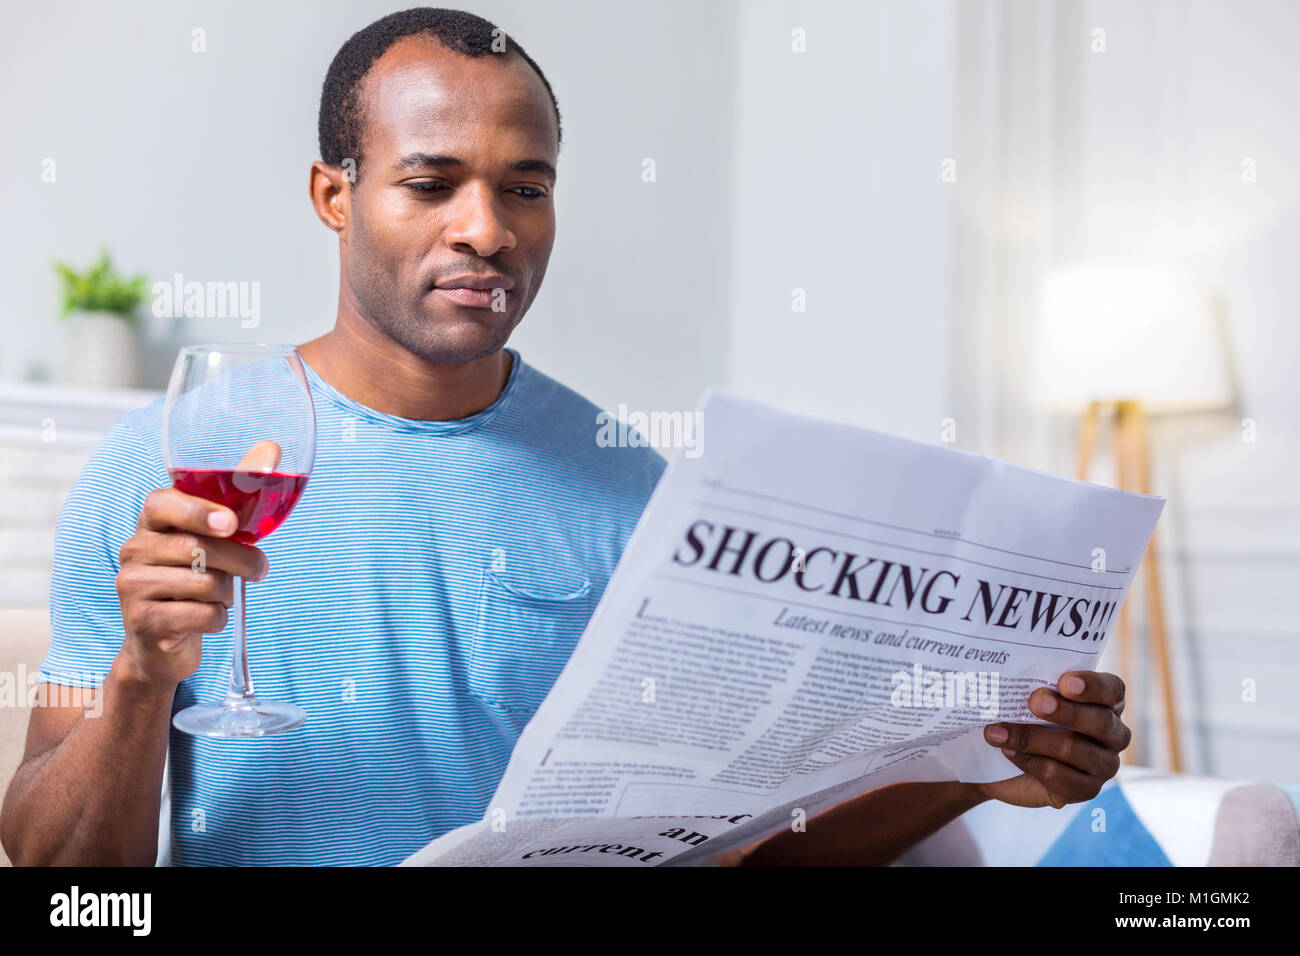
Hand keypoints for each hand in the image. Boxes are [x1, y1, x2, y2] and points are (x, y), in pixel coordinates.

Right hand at [114, 486, 267, 688]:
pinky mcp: (143, 621)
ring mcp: (132, 586)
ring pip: (205, 584)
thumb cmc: (195, 576)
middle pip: (198, 548)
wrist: (160, 642)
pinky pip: (202, 615)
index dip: (198, 511)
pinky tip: (207, 617)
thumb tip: (271, 448)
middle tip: (259, 568)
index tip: (230, 524)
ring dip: (228, 593)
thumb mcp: (213, 536)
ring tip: (221, 595)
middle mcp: (134, 549)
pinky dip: (219, 618)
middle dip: (242, 560)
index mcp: (152, 522)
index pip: (163, 504)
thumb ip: (237, 494)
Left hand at [976, 671, 1129, 809]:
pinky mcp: (1086, 790)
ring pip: (1074, 749)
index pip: (1113, 690)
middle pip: (1100, 722)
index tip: (1064, 682)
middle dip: (1065, 711)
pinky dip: (1029, 762)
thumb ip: (1032, 683)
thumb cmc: (1024, 716)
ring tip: (996, 731)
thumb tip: (1011, 672)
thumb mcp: (1029, 695)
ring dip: (1030, 738)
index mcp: (1107, 702)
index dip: (1093, 686)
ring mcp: (1104, 765)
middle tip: (1035, 702)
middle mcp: (1113, 734)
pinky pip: (1060, 777)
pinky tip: (1008, 752)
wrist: (1004, 761)